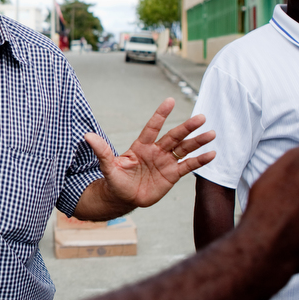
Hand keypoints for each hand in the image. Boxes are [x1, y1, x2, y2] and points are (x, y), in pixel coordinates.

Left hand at [86, 97, 215, 209]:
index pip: (153, 127)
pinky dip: (199, 160)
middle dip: (187, 127)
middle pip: (174, 136)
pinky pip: (188, 166)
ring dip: (197, 142)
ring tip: (211, 133)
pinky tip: (212, 154)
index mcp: (141, 146)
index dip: (161, 115)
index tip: (170, 101)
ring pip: (184, 149)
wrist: (123, 198)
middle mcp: (156, 151)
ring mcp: (165, 162)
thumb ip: (102, 151)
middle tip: (201, 117)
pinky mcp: (172, 175)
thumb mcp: (108, 166)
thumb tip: (87, 136)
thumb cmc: (115, 181)